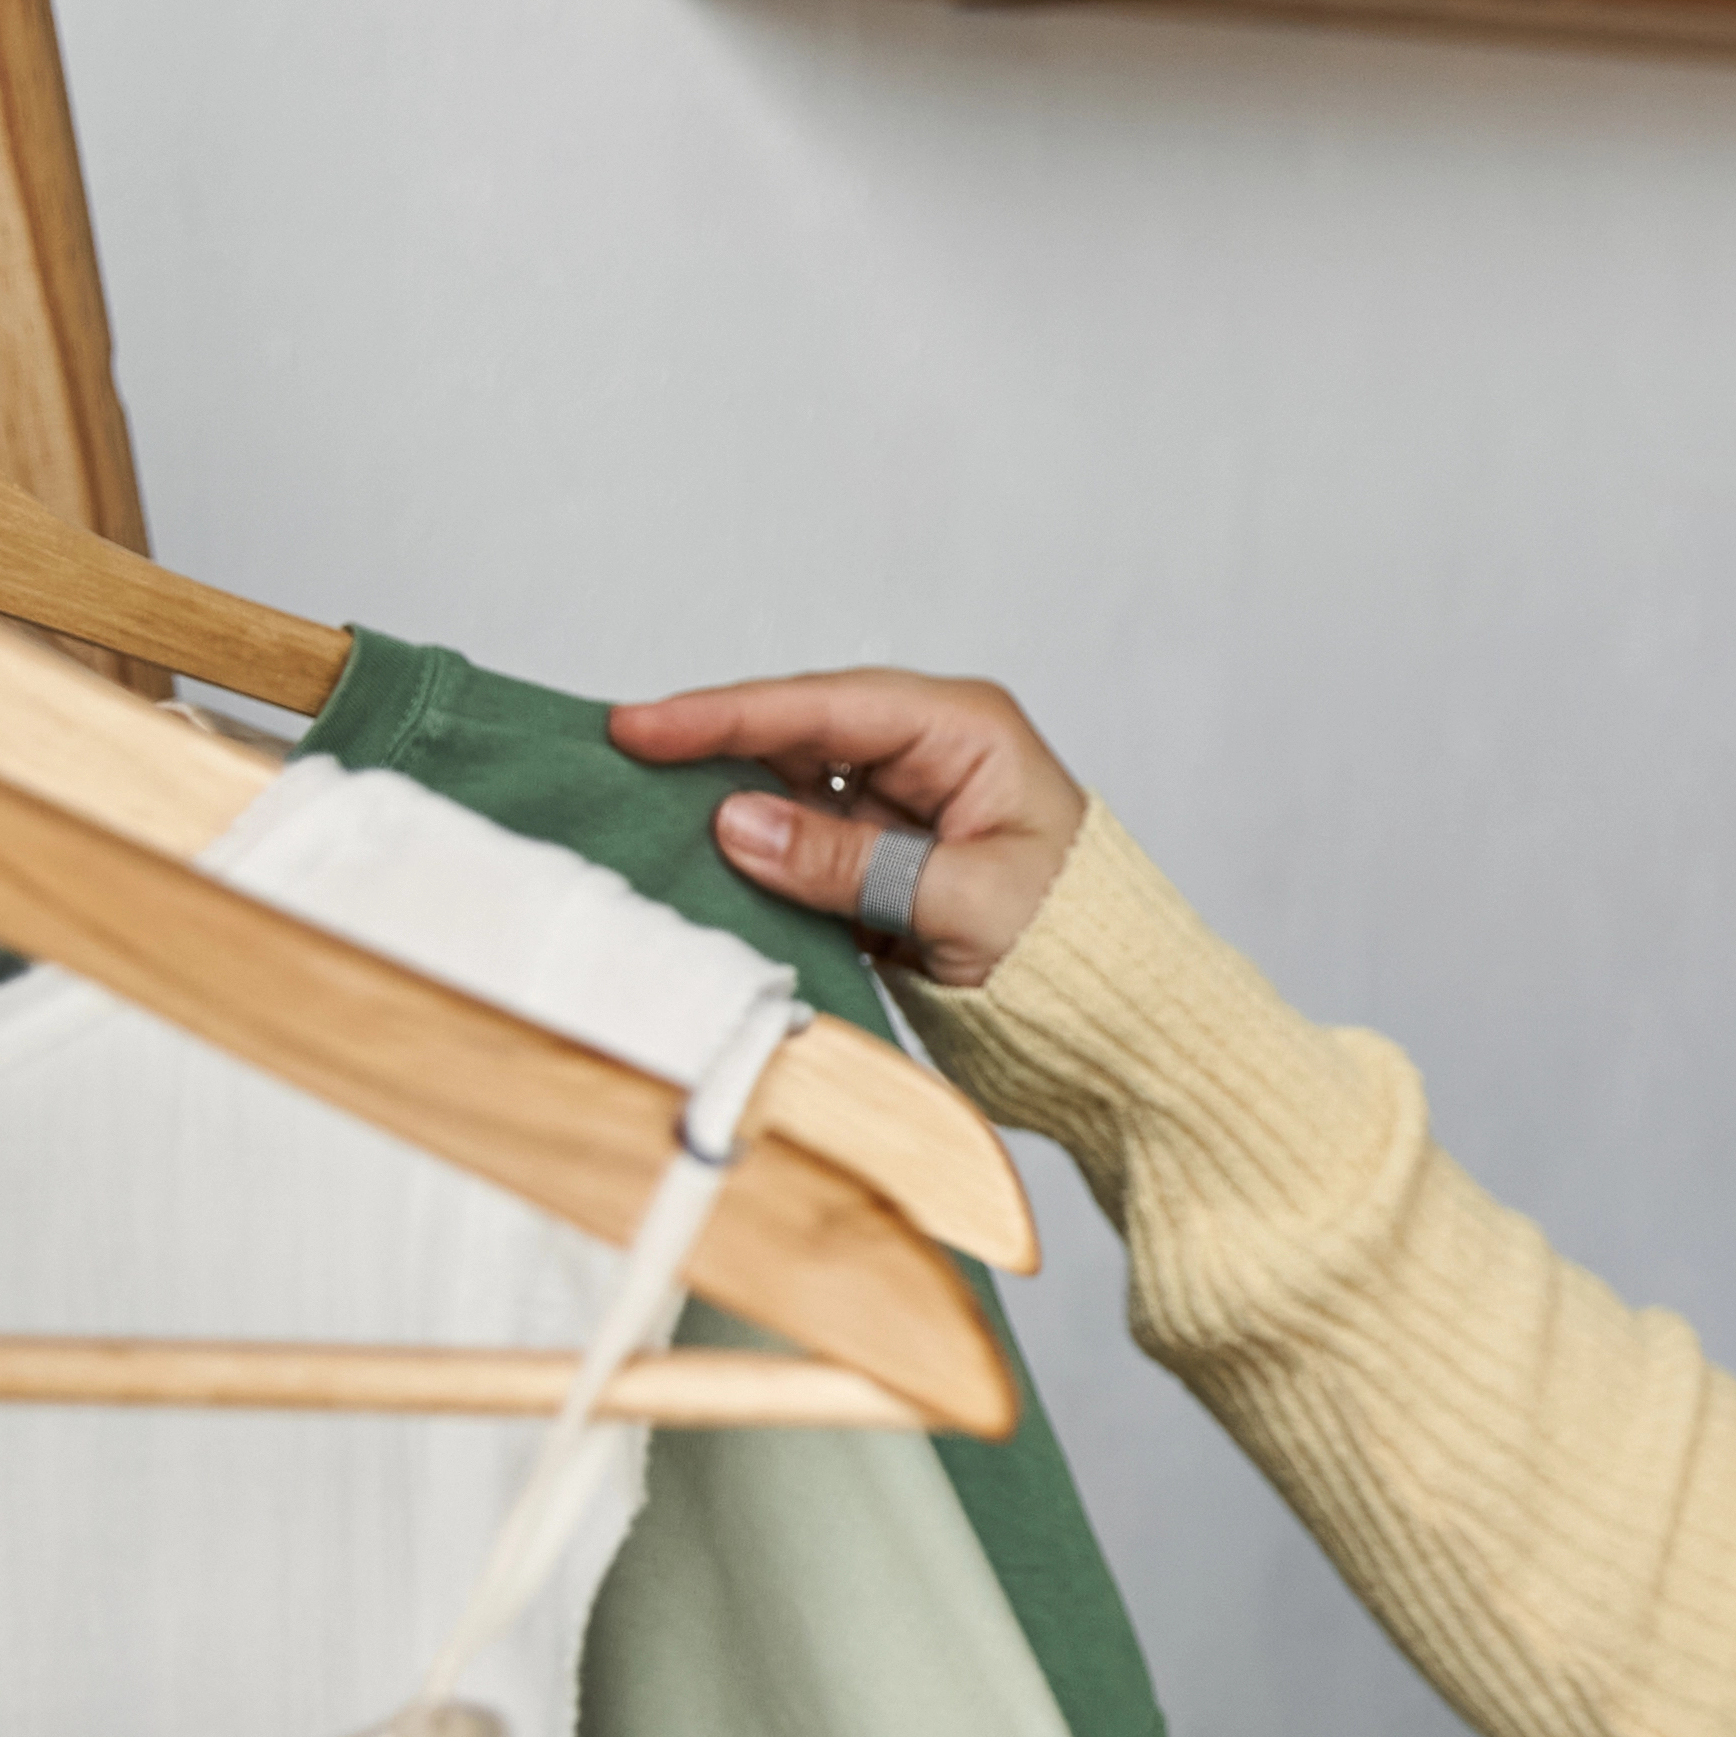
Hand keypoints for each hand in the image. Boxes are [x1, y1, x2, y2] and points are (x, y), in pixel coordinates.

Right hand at [609, 670, 1089, 990]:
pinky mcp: (885, 867)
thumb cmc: (1081, 951)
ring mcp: (903, 810)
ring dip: (724, 808)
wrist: (1123, 1027)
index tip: (642, 726)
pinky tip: (692, 865)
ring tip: (631, 809)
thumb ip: (848, 863)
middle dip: (710, 751)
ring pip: (790, 794)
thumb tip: (734, 822)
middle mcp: (929, 756)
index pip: (826, 709)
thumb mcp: (962, 903)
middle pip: (797, 739)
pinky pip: (803, 851)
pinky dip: (754, 862)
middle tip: (612, 758)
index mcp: (965, 732)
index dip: (726, 716)